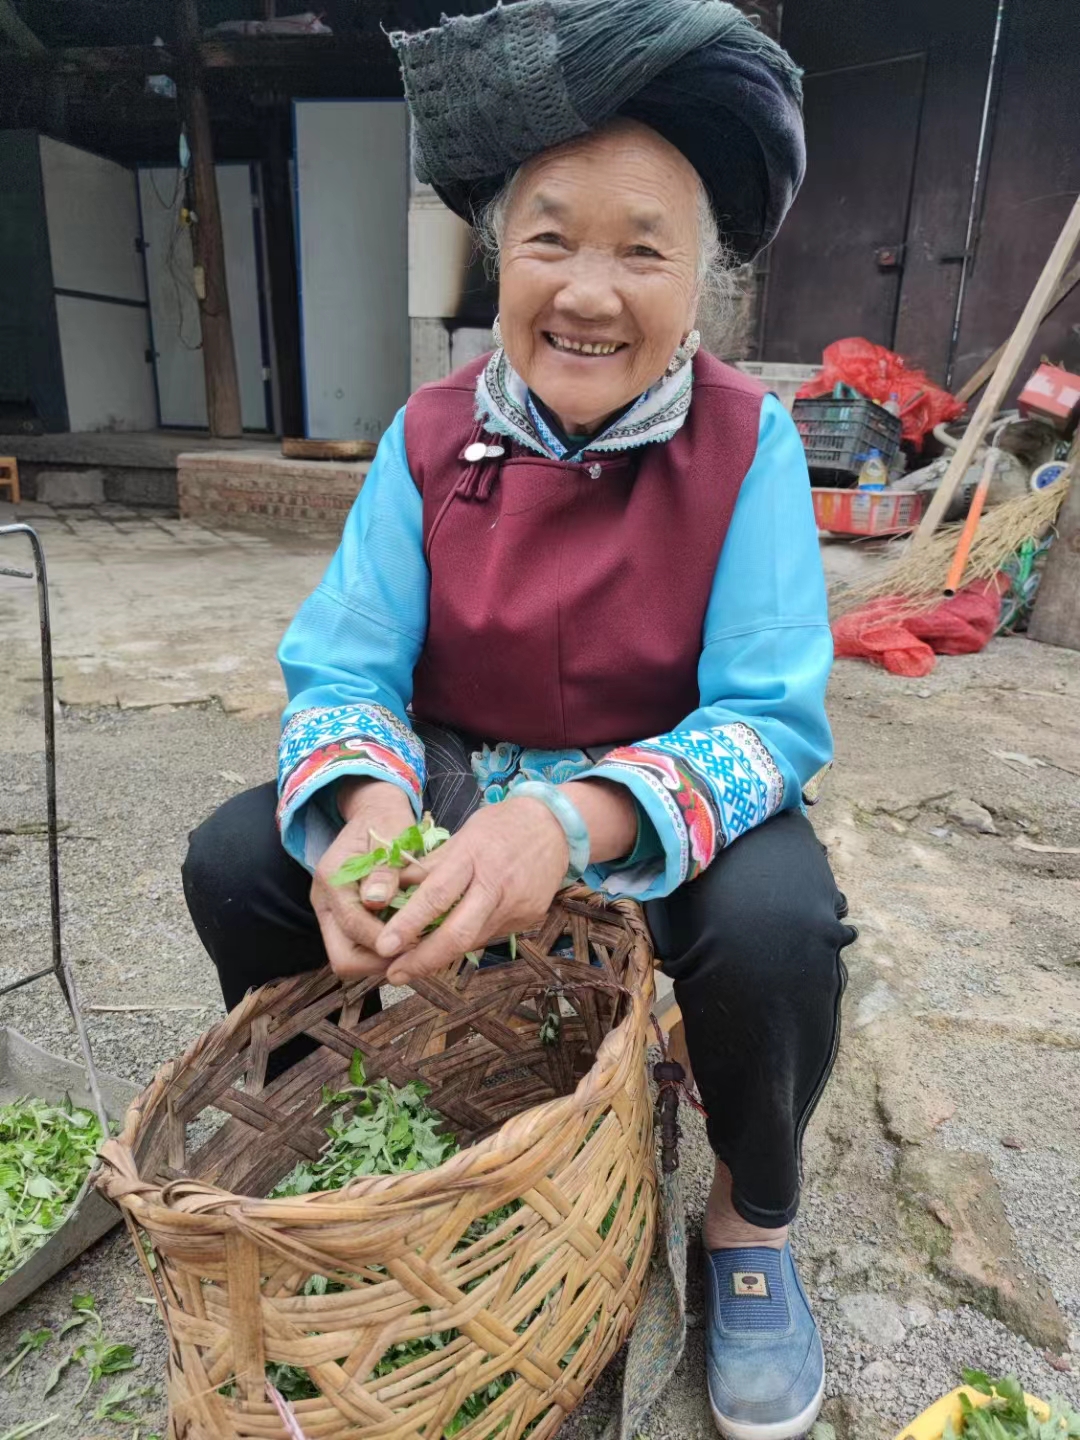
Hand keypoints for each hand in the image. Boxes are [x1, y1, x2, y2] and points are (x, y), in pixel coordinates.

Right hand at [311, 778, 417, 978]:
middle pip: (342, 956)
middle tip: (415, 954)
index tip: (418, 943)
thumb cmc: (388, 820)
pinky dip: (380, 951)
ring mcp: (329, 912)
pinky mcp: (340, 918)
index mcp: (333, 878)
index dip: (386, 941)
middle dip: (379, 961)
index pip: (354, 926)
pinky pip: (356, 948)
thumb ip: (384, 868)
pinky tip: (406, 939)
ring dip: (380, 960)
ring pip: (348, 958)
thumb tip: (375, 901)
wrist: (374, 812)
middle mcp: (323, 900)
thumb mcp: (392, 834)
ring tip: (414, 949)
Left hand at [374, 796, 570, 983]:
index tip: (384, 946)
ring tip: (412, 962)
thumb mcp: (462, 835)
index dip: (408, 924)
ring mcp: (517, 906)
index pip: (437, 896)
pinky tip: (450, 942)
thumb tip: (391, 892)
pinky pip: (489, 936)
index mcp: (474, 856)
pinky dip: (466, 941)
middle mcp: (497, 885)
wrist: (556, 826)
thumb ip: (429, 866)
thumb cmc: (501, 826)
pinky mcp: (529, 919)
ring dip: (440, 955)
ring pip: (472, 941)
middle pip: (458, 933)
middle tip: (394, 974)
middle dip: (422, 959)